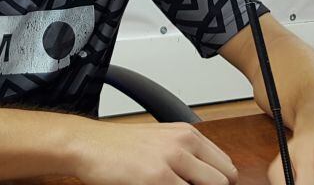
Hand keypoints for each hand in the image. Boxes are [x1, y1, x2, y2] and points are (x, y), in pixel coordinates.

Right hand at [71, 121, 238, 184]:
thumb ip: (187, 157)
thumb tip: (211, 178)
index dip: (218, 184)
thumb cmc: (118, 147)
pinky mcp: (157, 178)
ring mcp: (172, 160)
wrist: (87, 144)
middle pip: (224, 180)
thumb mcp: (160, 142)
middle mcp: (184, 143)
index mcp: (188, 134)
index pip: (226, 167)